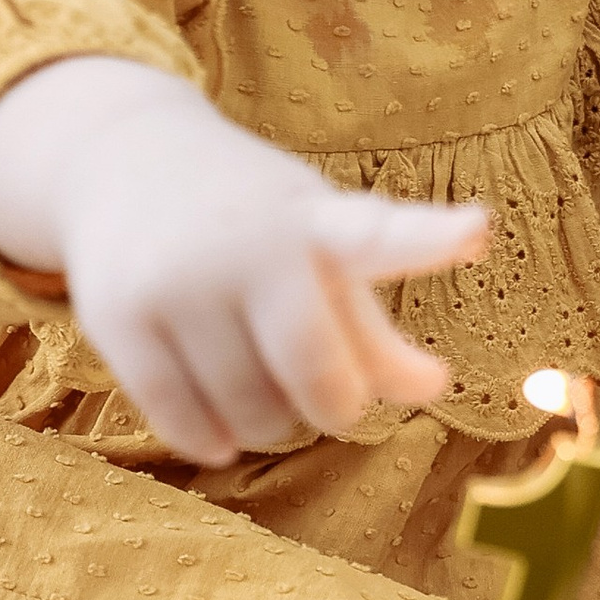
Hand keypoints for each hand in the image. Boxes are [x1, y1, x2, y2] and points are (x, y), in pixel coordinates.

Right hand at [0, 57, 489, 465]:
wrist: (122, 160)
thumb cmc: (249, 220)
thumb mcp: (318, 252)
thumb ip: (374, 327)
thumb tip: (434, 388)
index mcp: (317, 223)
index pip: (381, 235)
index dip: (433, 238)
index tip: (478, 231)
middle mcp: (248, 245)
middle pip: (316, 375)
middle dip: (334, 406)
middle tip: (333, 402)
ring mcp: (180, 279)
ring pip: (253, 414)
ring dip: (269, 422)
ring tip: (258, 381)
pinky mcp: (122, 316)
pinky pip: (185, 424)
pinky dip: (211, 439)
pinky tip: (218, 425)